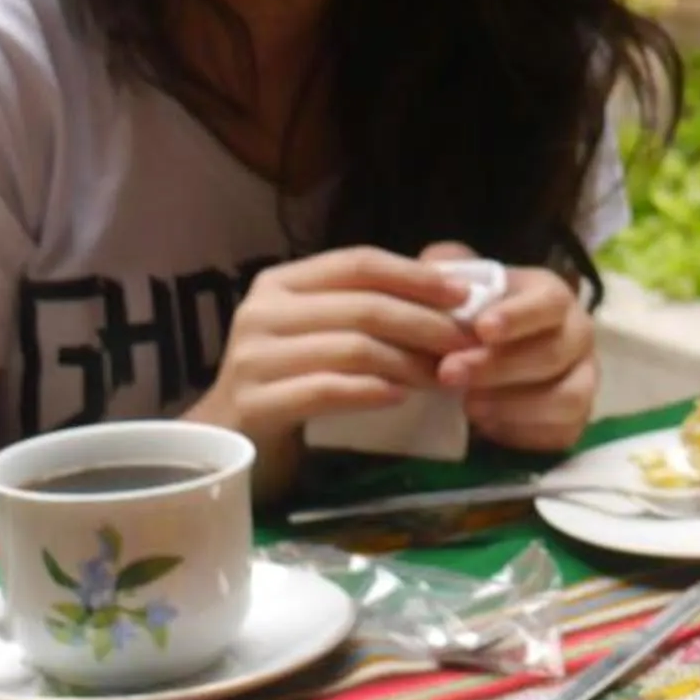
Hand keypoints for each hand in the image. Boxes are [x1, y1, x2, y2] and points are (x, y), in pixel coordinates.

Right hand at [186, 247, 474, 454]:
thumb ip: (373, 303)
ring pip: (351, 348)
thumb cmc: (293, 378)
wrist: (232, 437)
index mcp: (282, 282)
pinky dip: (371, 391)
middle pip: (363, 307)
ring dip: (409, 363)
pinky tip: (400, 397)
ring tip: (445, 376)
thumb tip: (452, 284)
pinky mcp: (253, 403)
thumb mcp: (327, 331)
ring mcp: (252, 358)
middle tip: (467, 346)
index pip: (360, 263)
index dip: (416, 276)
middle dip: (426, 325)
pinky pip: (325, 390)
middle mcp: (261, 311)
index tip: (465, 296)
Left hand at [422, 241, 597, 455]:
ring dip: (516, 404)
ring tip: (468, 406)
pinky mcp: (576, 419)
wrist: (491, 360)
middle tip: (449, 373)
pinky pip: (563, 431)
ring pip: (568, 396)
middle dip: (499, 366)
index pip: (549, 303)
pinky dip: (525, 432)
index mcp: (553, 297)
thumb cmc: (474, 318)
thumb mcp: (458, 285)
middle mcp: (578, 336)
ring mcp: (583, 378)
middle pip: (553, 353)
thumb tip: (433, 267)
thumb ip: (445, 271)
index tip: (481, 329)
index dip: (519, 316)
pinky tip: (488, 427)